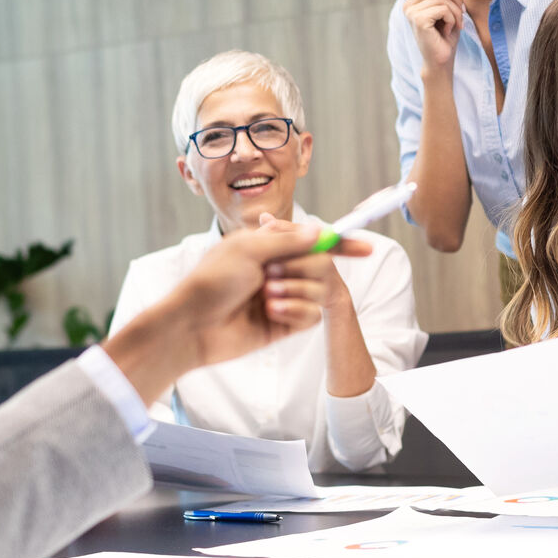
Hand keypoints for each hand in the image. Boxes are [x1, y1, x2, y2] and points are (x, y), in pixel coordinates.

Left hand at [103, 220, 370, 404]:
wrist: (192, 326)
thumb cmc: (212, 282)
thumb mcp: (249, 249)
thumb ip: (289, 241)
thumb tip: (321, 231)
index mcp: (268, 245)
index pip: (313, 240)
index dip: (340, 244)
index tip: (366, 248)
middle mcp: (277, 269)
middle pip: (320, 265)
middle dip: (304, 268)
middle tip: (274, 273)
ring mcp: (282, 297)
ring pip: (318, 291)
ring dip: (295, 291)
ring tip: (266, 296)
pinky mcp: (283, 324)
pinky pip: (311, 315)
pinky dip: (295, 311)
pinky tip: (271, 313)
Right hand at [404, 0, 472, 72]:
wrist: (441, 60)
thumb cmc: (445, 35)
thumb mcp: (450, 7)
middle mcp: (409, 2)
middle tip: (462, 12)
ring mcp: (411, 10)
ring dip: (456, 12)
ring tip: (455, 25)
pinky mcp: (418, 19)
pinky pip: (443, 9)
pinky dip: (452, 19)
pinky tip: (447, 30)